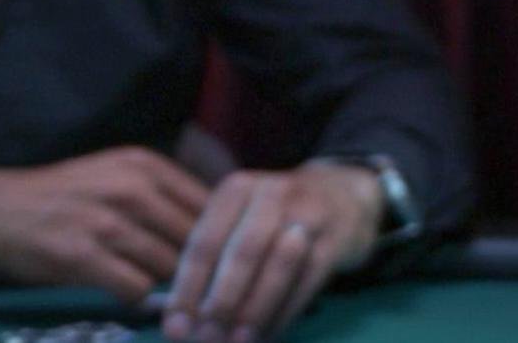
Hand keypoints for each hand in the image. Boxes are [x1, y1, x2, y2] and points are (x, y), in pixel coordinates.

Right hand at [0, 146, 210, 303]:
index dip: (220, 238)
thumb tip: (218, 230)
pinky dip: (138, 298)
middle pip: (195, 240)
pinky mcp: (84, 256)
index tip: (219, 260)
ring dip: (169, 288)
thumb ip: (162, 195)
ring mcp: (107, 222)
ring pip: (169, 267)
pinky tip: (127, 294)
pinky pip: (136, 288)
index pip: (209, 205)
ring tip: (168, 298)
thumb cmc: (63, 195)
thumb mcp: (115, 173)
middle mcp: (131, 188)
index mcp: (144, 165)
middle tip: (199, 290)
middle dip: (199, 269)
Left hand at [161, 163, 382, 342]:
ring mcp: (307, 215)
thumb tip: (177, 318)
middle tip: (205, 339)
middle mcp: (270, 194)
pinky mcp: (334, 239)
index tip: (174, 327)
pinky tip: (267, 334)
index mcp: (235, 190)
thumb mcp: (241, 221)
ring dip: (255, 309)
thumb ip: (211, 263)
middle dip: (221, 301)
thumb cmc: (276, 218)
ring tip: (236, 342)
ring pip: (277, 267)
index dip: (187, 288)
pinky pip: (307, 281)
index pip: (204, 242)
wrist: (343, 196)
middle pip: (241, 253)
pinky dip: (285, 312)